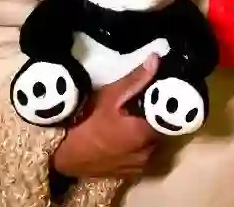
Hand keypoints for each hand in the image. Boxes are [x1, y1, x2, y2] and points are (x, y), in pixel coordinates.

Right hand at [52, 54, 159, 178]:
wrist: (64, 154)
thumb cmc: (88, 121)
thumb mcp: (111, 95)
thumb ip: (136, 79)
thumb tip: (156, 60)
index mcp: (147, 134)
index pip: (168, 114)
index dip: (164, 101)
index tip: (159, 91)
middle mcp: (148, 153)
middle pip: (160, 129)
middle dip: (153, 116)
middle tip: (141, 103)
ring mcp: (139, 166)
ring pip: (151, 143)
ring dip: (145, 132)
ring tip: (131, 119)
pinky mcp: (129, 174)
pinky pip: (140, 155)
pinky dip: (137, 146)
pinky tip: (123, 136)